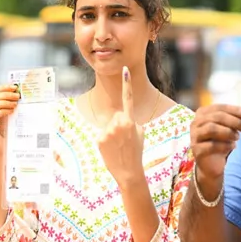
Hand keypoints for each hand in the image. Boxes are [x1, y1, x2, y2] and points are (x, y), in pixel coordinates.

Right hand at [0, 84, 20, 156]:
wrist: (1, 148)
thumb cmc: (2, 129)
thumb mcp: (3, 112)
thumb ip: (5, 102)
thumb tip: (15, 90)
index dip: (2, 88)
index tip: (14, 86)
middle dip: (5, 94)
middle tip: (17, 95)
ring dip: (3, 102)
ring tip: (15, 103)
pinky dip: (2, 111)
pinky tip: (10, 111)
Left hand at [96, 67, 146, 187]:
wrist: (129, 172)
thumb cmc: (136, 152)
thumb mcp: (140, 134)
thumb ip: (131, 121)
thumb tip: (124, 116)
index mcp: (131, 120)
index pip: (128, 99)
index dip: (126, 84)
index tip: (124, 69)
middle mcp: (119, 123)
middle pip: (115, 116)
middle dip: (119, 125)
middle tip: (125, 141)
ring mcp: (108, 130)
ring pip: (108, 125)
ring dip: (112, 134)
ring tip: (118, 146)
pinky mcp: (99, 137)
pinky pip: (101, 134)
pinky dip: (105, 141)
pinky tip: (111, 150)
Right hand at [187, 101, 240, 198]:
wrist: (211, 164)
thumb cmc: (220, 143)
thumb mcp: (228, 129)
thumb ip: (236, 121)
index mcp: (202, 114)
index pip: (220, 107)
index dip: (236, 110)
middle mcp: (195, 122)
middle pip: (216, 117)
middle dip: (235, 121)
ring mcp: (194, 136)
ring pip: (211, 128)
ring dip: (228, 132)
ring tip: (238, 138)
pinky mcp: (197, 149)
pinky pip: (211, 145)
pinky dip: (225, 145)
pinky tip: (232, 146)